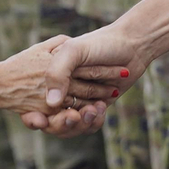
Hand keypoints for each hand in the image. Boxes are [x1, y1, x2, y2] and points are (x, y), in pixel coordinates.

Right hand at [0, 37, 122, 134]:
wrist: (131, 44)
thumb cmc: (99, 43)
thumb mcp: (73, 51)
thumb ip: (57, 74)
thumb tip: (51, 104)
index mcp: (51, 76)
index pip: (36, 105)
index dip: (36, 117)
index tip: (42, 120)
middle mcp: (63, 88)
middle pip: (53, 119)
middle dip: (62, 123)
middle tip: (74, 117)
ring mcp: (80, 98)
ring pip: (72, 124)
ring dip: (81, 123)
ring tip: (93, 109)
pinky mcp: (96, 105)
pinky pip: (88, 123)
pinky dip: (93, 121)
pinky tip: (100, 109)